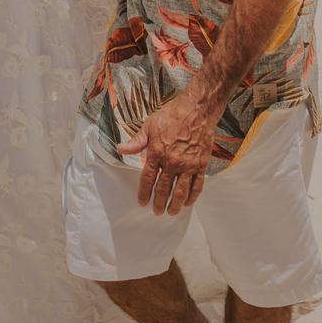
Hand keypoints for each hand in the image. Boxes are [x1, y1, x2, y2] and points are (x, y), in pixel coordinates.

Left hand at [117, 90, 216, 214]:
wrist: (197, 110)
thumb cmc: (172, 115)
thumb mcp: (150, 125)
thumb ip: (136, 141)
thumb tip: (120, 149)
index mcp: (156, 152)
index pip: (147, 180)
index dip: (144, 194)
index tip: (142, 202)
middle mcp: (172, 162)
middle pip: (163, 190)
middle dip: (158, 204)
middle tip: (156, 212)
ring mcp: (187, 165)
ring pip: (180, 193)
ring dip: (174, 206)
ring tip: (171, 212)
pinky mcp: (201, 165)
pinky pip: (197, 186)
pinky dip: (191, 198)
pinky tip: (187, 203)